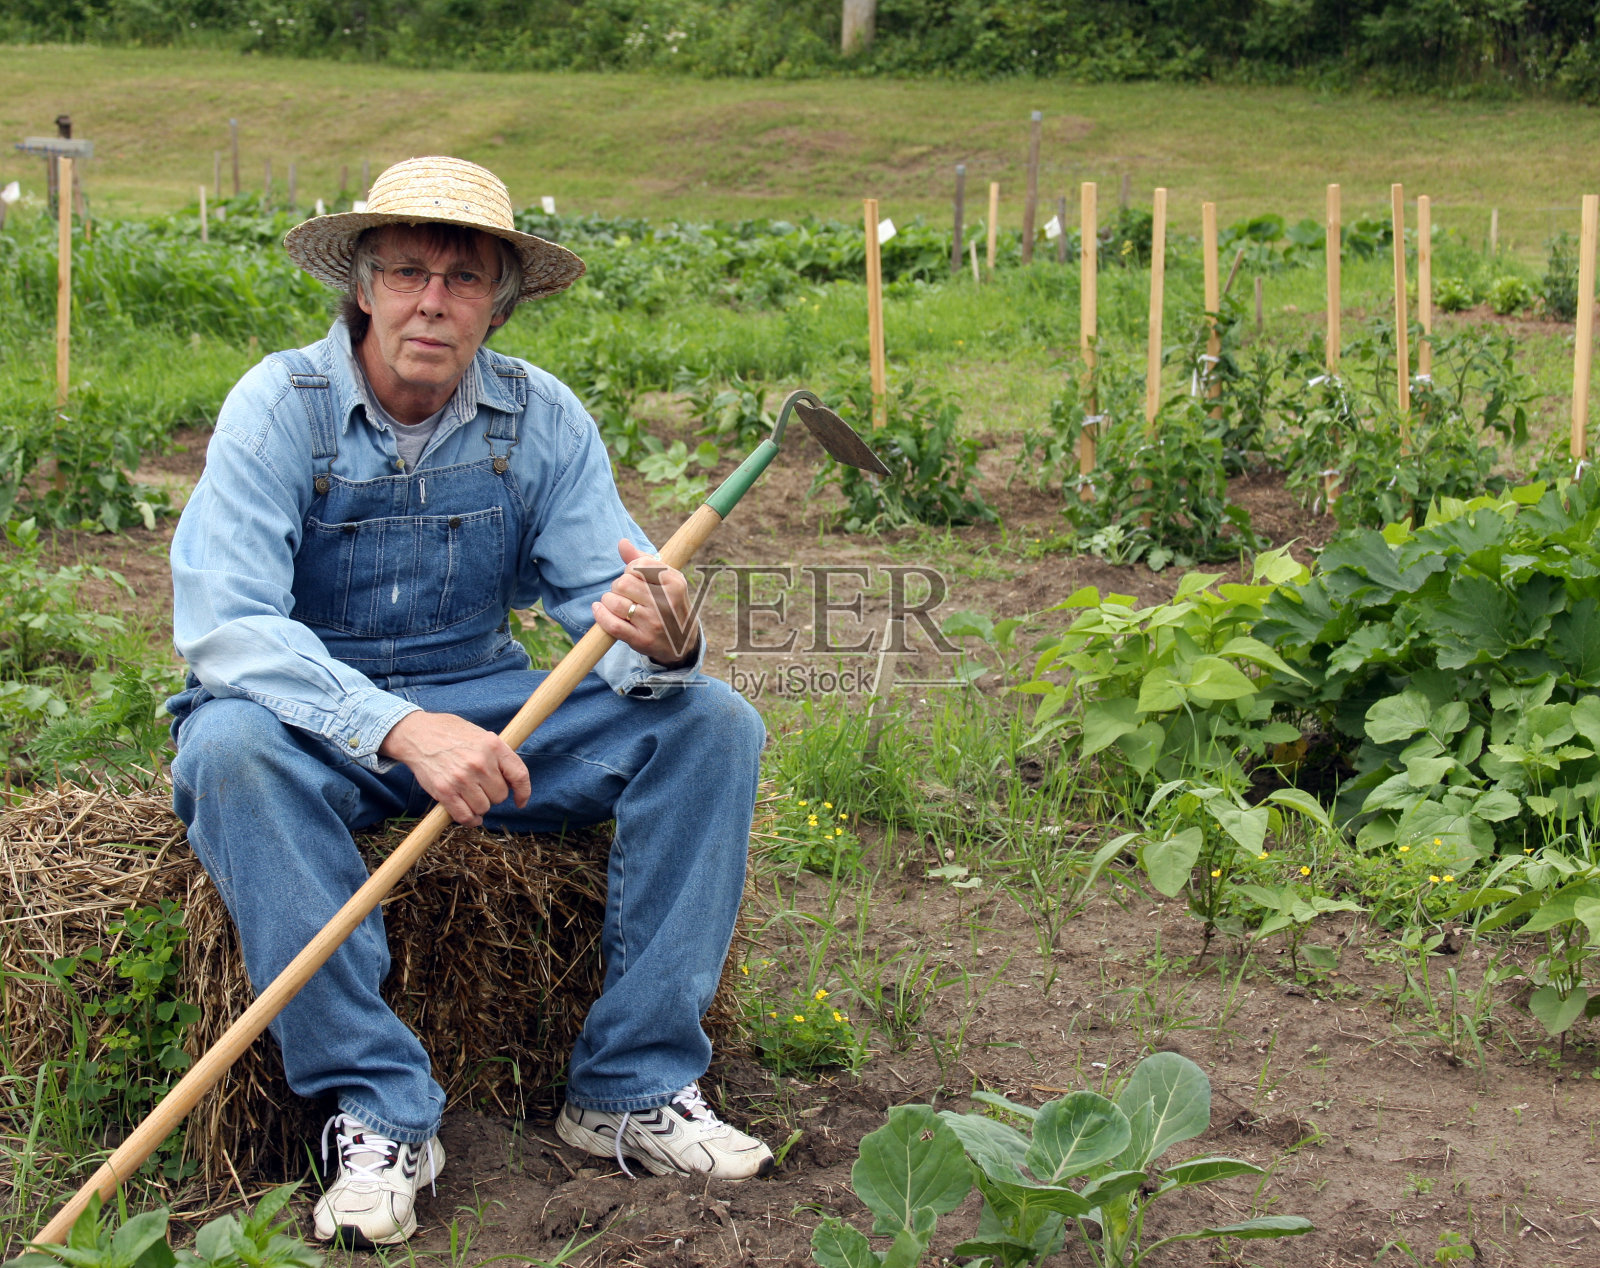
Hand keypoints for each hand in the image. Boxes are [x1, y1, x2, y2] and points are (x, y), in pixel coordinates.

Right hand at [379, 710, 530, 825]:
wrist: (417, 734)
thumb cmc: (450, 734)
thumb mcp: (480, 735)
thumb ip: (497, 755)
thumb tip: (512, 780)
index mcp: (493, 746)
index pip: (519, 775)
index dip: (524, 792)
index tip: (521, 801)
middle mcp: (480, 763)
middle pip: (500, 795)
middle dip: (493, 794)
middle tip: (481, 786)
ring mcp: (462, 778)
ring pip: (484, 807)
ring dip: (480, 806)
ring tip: (471, 795)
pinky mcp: (445, 791)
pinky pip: (465, 816)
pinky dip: (470, 820)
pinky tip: (470, 816)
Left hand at [590, 539, 700, 667]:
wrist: (682, 643)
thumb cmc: (669, 604)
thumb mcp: (665, 580)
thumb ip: (643, 559)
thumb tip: (622, 543)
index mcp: (674, 582)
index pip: (638, 564)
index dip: (630, 569)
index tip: (635, 577)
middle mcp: (666, 602)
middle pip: (623, 583)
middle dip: (618, 586)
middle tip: (625, 593)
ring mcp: (653, 623)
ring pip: (615, 602)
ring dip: (608, 600)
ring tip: (614, 603)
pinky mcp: (641, 640)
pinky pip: (612, 624)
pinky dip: (601, 615)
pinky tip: (599, 609)